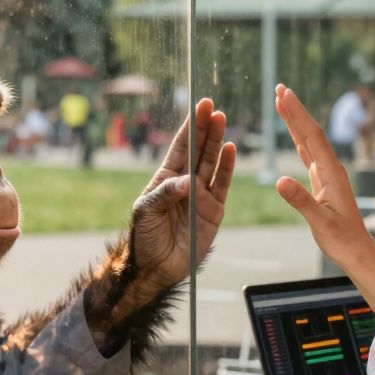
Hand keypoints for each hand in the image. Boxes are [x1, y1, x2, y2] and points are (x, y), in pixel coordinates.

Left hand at [128, 99, 235, 298]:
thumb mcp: (146, 210)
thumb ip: (166, 192)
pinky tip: (230, 149)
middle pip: (199, 150)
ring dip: (217, 142)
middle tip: (212, 108)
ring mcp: (202, 195)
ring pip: (212, 163)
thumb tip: (189, 182)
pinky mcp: (214, 210)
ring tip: (222, 121)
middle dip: (206, 128)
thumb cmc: (145, 237)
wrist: (156, 267)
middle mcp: (186, 182)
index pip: (181, 146)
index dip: (191, 126)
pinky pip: (222, 185)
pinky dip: (227, 168)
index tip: (199, 106)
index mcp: (166, 178)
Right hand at [273, 84, 374, 270]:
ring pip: (309, 141)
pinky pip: (308, 154)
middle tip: (280, 88)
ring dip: (296, 122)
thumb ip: (301, 201)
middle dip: (295, 110)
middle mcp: (330, 169)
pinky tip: (294, 134)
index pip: (312, 136)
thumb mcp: (320, 223)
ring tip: (283, 103)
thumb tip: (280, 181)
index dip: (297, 114)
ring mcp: (327, 175)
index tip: (285, 94)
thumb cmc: (342, 240)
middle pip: (311, 132)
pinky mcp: (323, 183)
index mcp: (331, 173)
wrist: (357, 251)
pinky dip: (299, 140)